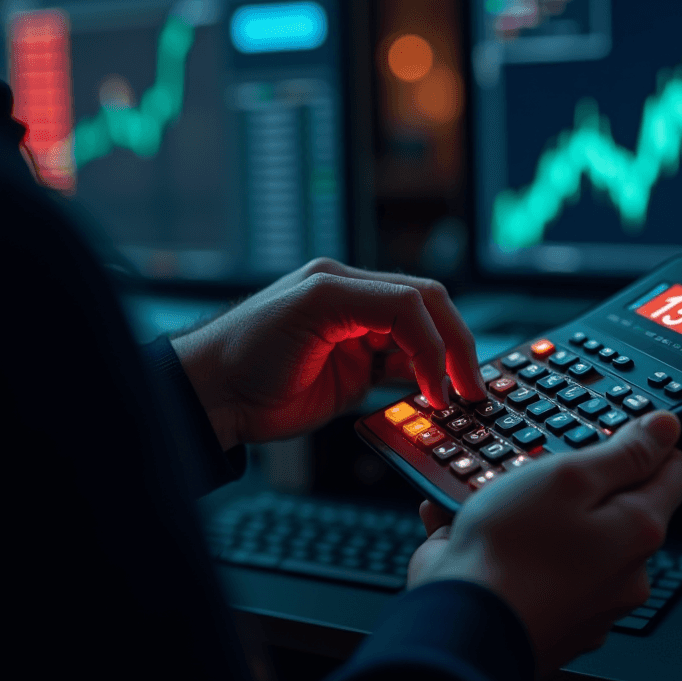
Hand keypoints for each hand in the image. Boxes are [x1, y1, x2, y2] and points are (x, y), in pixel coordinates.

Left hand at [172, 258, 485, 449]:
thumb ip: (377, 314)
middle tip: (470, 389)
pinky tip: (432, 398)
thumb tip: (427, 352)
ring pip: (420, 340)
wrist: (211, 395)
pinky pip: (402, 368)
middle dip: (454, 348)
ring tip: (458, 397)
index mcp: (344, 282)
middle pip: (428, 312)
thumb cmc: (246, 349)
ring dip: (443, 365)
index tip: (442, 384)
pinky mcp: (354, 372)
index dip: (436, 341)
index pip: (413, 300)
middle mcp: (355, 304)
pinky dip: (423, 381)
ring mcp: (356, 339)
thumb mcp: (315, 309)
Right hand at [407, 410, 681, 675]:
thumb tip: (667, 428)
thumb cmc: (510, 554)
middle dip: (587, 485)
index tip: (612, 433)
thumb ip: (624, 452)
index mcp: (639, 531)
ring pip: (580, 541)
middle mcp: (627, 575)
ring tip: (499, 506)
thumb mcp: (569, 477)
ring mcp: (593, 604)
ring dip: (548, 520)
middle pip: (624, 508)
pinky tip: (484, 538)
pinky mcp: (557, 622)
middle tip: (542, 473)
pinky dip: (524, 554)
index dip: (645, 443)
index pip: (674, 470)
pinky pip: (548, 572)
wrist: (461, 632)